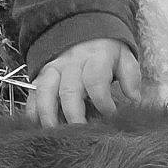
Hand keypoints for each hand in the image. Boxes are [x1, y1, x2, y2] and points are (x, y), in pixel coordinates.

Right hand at [28, 40, 142, 126]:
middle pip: (69, 90)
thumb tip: (134, 99)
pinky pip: (33, 93)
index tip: (111, 116)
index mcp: (96, 58)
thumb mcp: (124, 59)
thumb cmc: (107, 55)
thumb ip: (131, 77)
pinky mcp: (41, 76)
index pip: (96, 80)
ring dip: (48, 114)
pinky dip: (32, 111)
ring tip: (55, 134)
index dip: (103, 101)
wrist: (85, 34)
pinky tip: (38, 126)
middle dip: (74, 115)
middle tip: (81, 134)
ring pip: (45, 91)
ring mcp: (53, 69)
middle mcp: (72, 63)